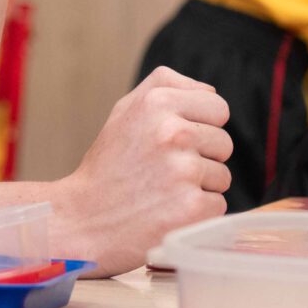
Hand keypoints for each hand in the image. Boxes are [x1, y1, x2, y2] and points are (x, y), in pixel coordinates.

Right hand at [48, 67, 231, 275]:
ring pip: (222, 176)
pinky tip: (167, 212)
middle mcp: (173, 132)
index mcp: (157, 102)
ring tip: (162, 192)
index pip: (218, 108)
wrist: (83, 221)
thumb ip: (166, 86)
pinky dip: (197, 212)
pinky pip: (218, 204)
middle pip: (224, 143)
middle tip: (164, 171)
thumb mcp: (125, 111)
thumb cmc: (108, 166)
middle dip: (200, 158)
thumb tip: (210, 92)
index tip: (175, 143)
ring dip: (199, 187)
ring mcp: (184, 171)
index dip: (200, 127)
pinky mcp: (193, 207)